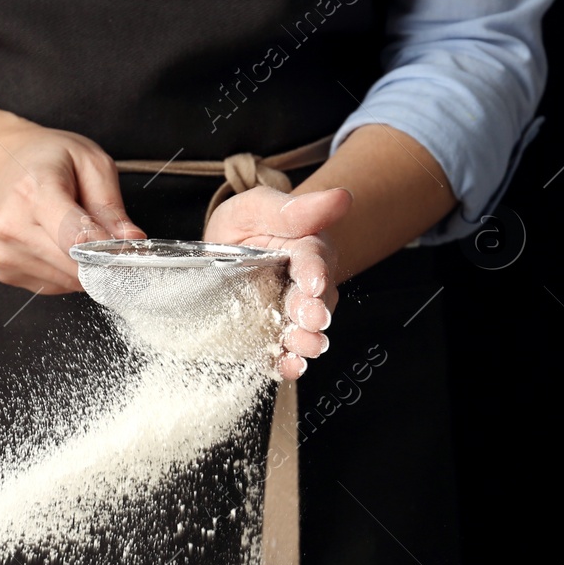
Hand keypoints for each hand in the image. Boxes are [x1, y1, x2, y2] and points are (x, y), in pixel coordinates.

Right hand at [0, 120, 144, 293]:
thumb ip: (111, 206)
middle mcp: (11, 226)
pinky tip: (55, 243)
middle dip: (102, 258)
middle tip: (108, 236)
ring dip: (84, 265)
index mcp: (34, 192)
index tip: (131, 250)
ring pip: (69, 281)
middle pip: (76, 266)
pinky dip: (66, 270)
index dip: (110, 251)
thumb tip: (132, 240)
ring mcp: (4, 253)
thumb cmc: (46, 159)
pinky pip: (55, 285)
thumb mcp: (90, 162)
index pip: (75, 239)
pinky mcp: (4, 272)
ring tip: (72, 231)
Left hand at [204, 186, 350, 380]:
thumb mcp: (258, 207)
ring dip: (307, 341)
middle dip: (314, 311)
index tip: (315, 281)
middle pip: (316, 300)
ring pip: (306, 330)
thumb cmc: (245, 228)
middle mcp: (304, 286)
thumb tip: (341, 197)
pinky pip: (285, 354)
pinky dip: (288, 364)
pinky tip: (289, 367)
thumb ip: (293, 208)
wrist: (222, 257)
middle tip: (312, 318)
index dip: (315, 270)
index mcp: (305, 250)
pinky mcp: (274, 338)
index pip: (314, 258)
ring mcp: (291, 315)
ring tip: (304, 346)